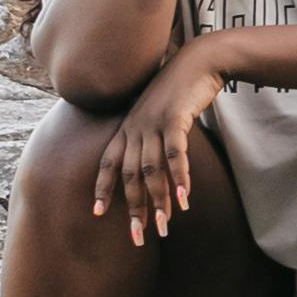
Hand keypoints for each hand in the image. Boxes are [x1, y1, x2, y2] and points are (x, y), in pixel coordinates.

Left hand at [88, 49, 225, 245]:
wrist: (199, 60)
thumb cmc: (180, 89)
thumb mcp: (157, 112)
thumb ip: (150, 135)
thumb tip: (151, 162)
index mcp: (127, 126)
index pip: (108, 162)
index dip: (102, 188)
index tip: (98, 213)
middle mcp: (135, 126)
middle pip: (129, 175)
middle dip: (134, 208)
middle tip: (138, 237)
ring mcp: (153, 122)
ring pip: (151, 170)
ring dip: (158, 200)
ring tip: (165, 225)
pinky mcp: (174, 118)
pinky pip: (174, 154)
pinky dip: (179, 177)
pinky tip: (185, 197)